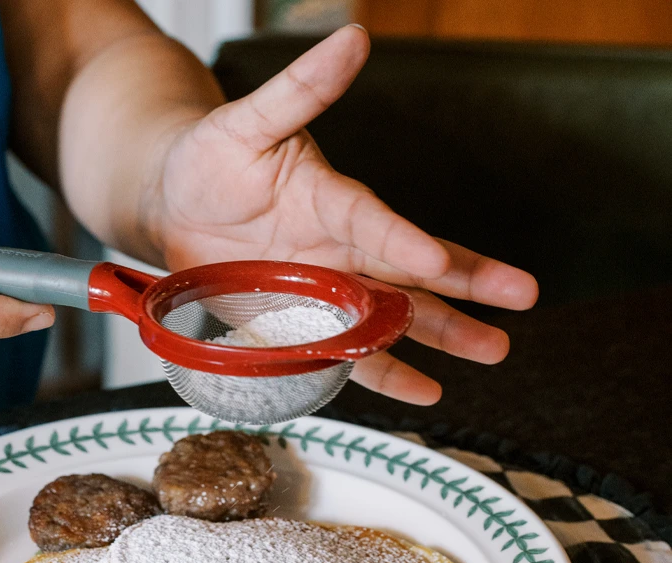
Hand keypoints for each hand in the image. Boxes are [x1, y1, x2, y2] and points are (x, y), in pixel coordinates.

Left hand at [145, 25, 537, 404]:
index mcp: (331, 199)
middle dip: (466, 285)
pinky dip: (386, 375)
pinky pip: (351, 355)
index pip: (373, 222)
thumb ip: (299, 91)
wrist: (175, 208)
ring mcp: (327, 292)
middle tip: (521, 298)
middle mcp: (341, 249)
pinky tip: (426, 390)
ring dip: (443, 334)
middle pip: (411, 271)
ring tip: (493, 351)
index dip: (402, 240)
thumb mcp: (246, 122)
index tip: (433, 259)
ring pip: (396, 318)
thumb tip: (353, 37)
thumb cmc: (210, 159)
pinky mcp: (306, 326)